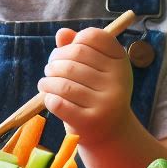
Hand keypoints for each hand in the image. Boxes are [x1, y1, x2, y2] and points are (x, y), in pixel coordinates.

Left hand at [38, 26, 132, 142]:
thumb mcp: (95, 69)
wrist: (110, 133)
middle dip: (55, 60)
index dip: (73, 41)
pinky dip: (48, 98)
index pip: (93, 37)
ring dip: (47, 81)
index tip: (66, 52)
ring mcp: (107, 102)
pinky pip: (59, 103)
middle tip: (49, 69)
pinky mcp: (91, 122)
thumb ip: (78, 47)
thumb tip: (62, 34)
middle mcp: (118, 80)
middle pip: (75, 56)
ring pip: (63, 82)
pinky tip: (49, 98)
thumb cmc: (96, 94)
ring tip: (45, 84)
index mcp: (120, 61)